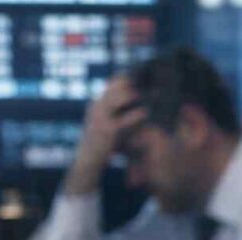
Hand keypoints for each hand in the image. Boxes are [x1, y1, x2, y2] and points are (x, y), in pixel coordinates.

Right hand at [63, 76, 147, 194]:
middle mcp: (97, 106)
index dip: (130, 76)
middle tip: (155, 83)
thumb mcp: (104, 124)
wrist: (86, 162)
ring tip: (154, 95)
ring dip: (139, 94)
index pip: (114, 81)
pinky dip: (139, 114)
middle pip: (119, 84)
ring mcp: (101, 116)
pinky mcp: (108, 130)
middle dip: (137, 83)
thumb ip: (115, 112)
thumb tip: (135, 101)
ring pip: (123, 95)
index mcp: (97, 103)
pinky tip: (148, 113)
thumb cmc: (99, 144)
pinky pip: (127, 117)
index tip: (146, 75)